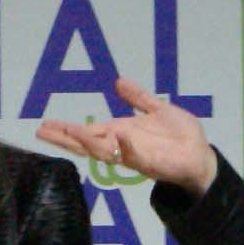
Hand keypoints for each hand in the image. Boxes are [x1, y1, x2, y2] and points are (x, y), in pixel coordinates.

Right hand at [40, 77, 217, 192]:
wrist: (201, 155)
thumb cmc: (180, 136)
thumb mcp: (158, 109)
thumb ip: (139, 98)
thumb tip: (119, 81)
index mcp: (120, 133)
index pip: (87, 132)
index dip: (66, 130)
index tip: (44, 125)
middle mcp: (121, 146)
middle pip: (86, 144)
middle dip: (65, 138)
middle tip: (42, 132)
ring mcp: (132, 156)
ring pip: (103, 151)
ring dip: (87, 142)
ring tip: (70, 132)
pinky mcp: (148, 163)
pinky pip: (132, 154)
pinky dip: (123, 146)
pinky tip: (115, 136)